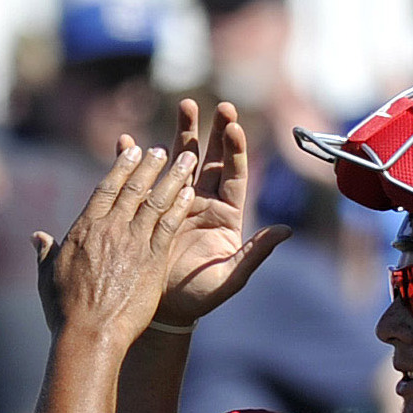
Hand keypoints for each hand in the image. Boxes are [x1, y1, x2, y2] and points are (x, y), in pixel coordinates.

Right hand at [33, 143, 195, 344]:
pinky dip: (180, 206)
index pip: (105, 188)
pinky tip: (190, 192)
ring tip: (186, 159)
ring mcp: (134, 242)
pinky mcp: (153, 260)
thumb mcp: (47, 278)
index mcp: (84, 229)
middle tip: (161, 149)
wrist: (90, 334)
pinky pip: (169, 225)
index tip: (132, 151)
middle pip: (133, 188)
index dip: (120, 167)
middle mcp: (110, 229)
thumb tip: (36, 237)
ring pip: (157, 200)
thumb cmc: (65, 312)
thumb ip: (45, 253)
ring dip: (173, 177)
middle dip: (149, 165)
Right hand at [152, 100, 291, 328]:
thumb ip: (255, 253)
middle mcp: (204, 202)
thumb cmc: (199, 296)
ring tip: (185, 105)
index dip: (235, 149)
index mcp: (226, 214)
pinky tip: (127, 140)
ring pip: (182, 159)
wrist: (164, 308)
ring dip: (183, 133)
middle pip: (212, 158)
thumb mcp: (230, 277)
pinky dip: (135, 158)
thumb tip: (286, 231)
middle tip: (217, 104)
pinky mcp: (150, 207)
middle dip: (214, 131)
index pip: (234, 173)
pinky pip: (143, 178)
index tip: (233, 125)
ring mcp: (176, 202)